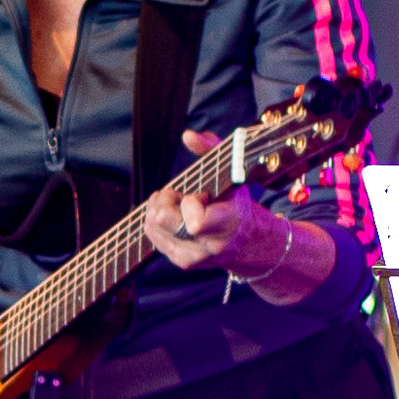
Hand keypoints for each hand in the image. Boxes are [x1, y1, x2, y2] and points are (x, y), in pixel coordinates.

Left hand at [144, 130, 280, 274]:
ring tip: (180, 205)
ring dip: (160, 208)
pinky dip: (159, 221)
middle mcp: (209, 246)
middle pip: (161, 219)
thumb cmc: (236, 203)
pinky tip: (176, 217)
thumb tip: (187, 135)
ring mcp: (193, 257)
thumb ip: (211, 150)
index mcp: (227, 224)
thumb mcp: (232, 173)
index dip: (191, 200)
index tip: (203, 195)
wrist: (246, 242)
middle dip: (166, 199)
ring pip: (151, 225)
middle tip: (182, 195)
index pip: (193, 218)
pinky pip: (152, 234)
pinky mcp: (181, 262)